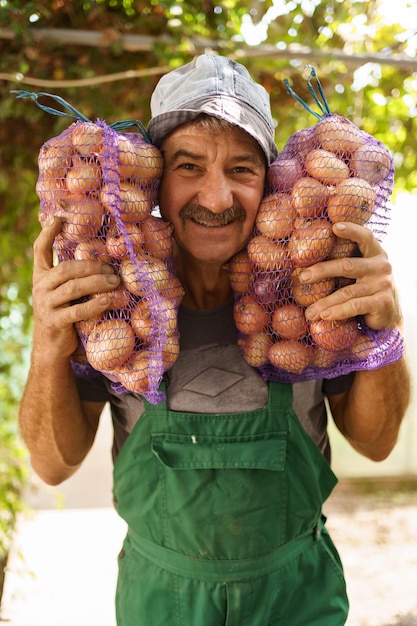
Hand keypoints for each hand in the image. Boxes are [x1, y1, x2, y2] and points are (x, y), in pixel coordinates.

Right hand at [32, 216, 119, 358]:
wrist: (51, 347)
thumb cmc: (65, 313)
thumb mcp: (63, 292)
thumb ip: (73, 276)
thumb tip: (102, 257)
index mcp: (42, 276)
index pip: (40, 249)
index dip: (48, 233)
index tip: (58, 217)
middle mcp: (41, 287)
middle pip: (67, 268)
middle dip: (92, 266)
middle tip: (113, 269)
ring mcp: (46, 305)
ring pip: (73, 287)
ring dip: (97, 282)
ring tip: (115, 282)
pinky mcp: (55, 322)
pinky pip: (77, 311)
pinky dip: (94, 305)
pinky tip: (109, 300)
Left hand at [299, 222, 401, 330]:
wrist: (389, 315)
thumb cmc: (365, 289)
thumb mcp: (359, 272)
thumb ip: (343, 262)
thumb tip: (304, 254)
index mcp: (375, 253)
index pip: (365, 237)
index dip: (351, 230)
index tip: (334, 227)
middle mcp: (381, 266)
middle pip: (347, 265)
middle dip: (322, 270)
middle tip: (302, 276)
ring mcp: (383, 284)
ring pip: (347, 291)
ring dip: (325, 302)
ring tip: (309, 312)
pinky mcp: (382, 302)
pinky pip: (355, 306)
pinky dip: (338, 311)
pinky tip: (324, 316)